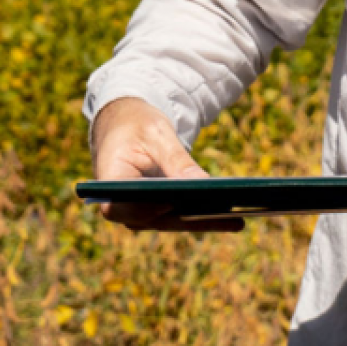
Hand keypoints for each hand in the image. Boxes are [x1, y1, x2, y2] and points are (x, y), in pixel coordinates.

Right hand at [90, 96, 240, 232]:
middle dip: (189, 218)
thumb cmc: (136, 123)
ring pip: (171, 222)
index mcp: (109, 178)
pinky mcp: (155, 211)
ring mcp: (138, 211)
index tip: (172, 202)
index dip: (145, 208)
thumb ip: (176, 160)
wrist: (127, 124)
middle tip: (224, 215)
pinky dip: (203, 216)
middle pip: (153, 218)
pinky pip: (179, 218)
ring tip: (237, 218)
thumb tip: (203, 184)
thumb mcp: (156, 134)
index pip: (121, 205)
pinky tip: (233, 217)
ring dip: (202, 221)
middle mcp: (120, 203)